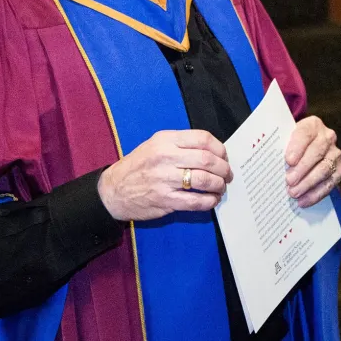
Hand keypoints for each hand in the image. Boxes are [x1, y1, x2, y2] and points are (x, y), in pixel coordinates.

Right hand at [98, 129, 232, 220]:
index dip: (220, 148)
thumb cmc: (139, 165)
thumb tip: (212, 152)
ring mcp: (164, 179)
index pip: (202, 139)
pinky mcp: (164, 200)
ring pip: (204, 180)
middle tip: (228, 174)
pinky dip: (209, 201)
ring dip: (218, 185)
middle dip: (224, 168)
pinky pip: (195, 201)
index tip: (224, 156)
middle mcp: (165, 157)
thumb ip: (181, 145)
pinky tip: (212, 200)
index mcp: (166, 140)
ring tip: (221, 187)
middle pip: (207, 160)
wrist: (113, 190)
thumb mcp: (156, 144)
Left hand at [285, 116, 340, 207]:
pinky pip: (330, 183)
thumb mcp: (286, 139)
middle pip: (317, 151)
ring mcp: (336, 153)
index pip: (305, 133)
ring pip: (325, 169)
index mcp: (312, 125)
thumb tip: (267, 166)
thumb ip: (279, 148)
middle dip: (302, 168)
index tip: (288, 160)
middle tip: (289, 182)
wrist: (309, 149)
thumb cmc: (292, 145)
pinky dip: (316, 194)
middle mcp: (328, 136)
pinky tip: (303, 201)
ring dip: (308, 183)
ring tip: (294, 193)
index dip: (297, 147)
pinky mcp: (340, 169)